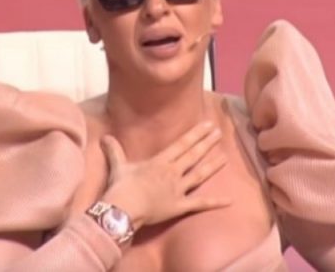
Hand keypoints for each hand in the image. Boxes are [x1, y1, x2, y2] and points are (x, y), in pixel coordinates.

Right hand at [99, 122, 230, 230]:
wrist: (123, 209)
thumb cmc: (121, 187)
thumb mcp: (118, 166)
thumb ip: (114, 151)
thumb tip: (104, 137)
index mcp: (160, 161)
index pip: (181, 144)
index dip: (196, 134)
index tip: (208, 125)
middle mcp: (172, 172)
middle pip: (193, 155)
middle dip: (207, 143)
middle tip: (220, 133)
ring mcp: (178, 189)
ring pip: (199, 175)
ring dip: (212, 166)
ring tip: (225, 157)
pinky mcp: (180, 206)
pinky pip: (200, 204)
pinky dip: (215, 202)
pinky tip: (229, 200)